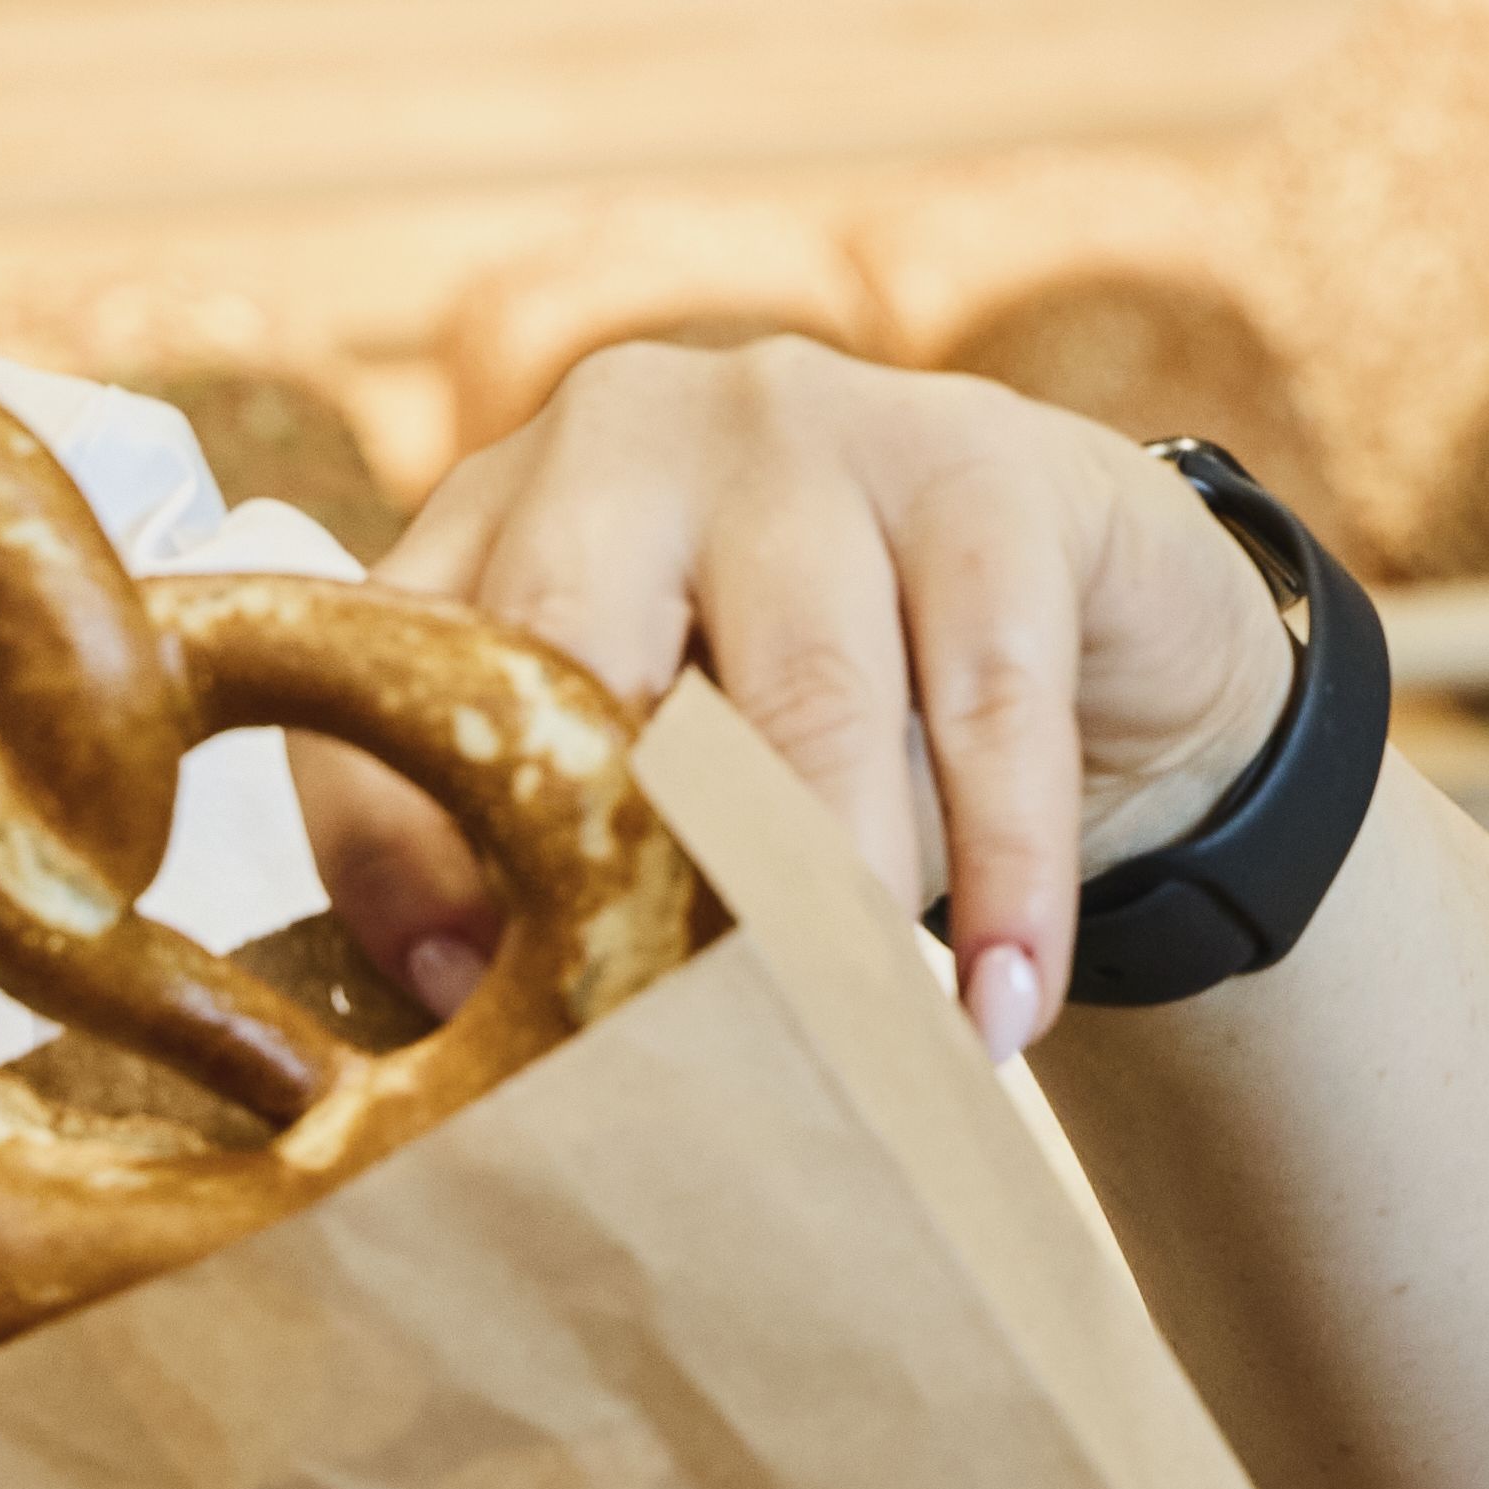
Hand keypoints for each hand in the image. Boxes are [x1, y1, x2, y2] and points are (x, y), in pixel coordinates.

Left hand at [299, 342, 1296, 1056]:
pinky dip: (1005, 880)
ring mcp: (810, 424)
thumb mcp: (669, 762)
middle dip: (618, 874)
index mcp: (505, 504)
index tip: (460, 1005)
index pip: (407, 675)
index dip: (403, 850)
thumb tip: (469, 1004)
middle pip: (580, 657)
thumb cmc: (823, 722)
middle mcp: (629, 433)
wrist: (1085, 610)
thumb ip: (562, 847)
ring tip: (853, 1065)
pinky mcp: (988, 465)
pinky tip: (998, 1012)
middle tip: (658, 1056)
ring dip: (828, 910)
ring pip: (802, 697)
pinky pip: (992, 702)